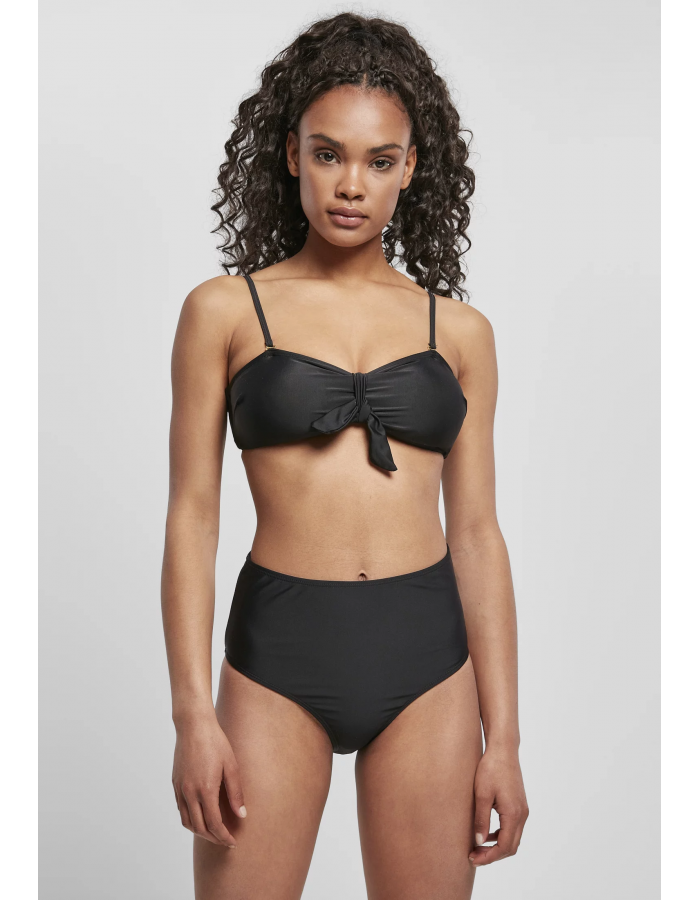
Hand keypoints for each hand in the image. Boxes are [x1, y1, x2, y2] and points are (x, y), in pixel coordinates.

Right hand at [172, 714, 246, 847]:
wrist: (193, 725)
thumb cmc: (215, 742)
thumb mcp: (232, 766)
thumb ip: (236, 793)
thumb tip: (242, 815)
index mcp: (206, 790)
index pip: (214, 824)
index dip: (224, 837)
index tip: (232, 842)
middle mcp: (190, 793)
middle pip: (200, 827)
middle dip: (213, 838)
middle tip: (225, 840)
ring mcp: (180, 788)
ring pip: (187, 821)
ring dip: (200, 831)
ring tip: (213, 832)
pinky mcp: (175, 783)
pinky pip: (181, 809)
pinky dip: (190, 819)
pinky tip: (200, 815)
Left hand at [469, 747, 527, 865]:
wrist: (503, 749)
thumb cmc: (491, 768)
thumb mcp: (482, 794)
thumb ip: (481, 820)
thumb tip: (479, 843)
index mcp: (513, 813)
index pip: (504, 846)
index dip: (489, 857)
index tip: (473, 859)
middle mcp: (522, 814)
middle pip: (511, 846)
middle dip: (493, 855)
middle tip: (474, 856)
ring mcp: (523, 810)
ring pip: (513, 838)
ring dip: (497, 846)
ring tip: (478, 847)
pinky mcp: (520, 805)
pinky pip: (513, 828)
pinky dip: (501, 835)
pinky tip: (487, 833)